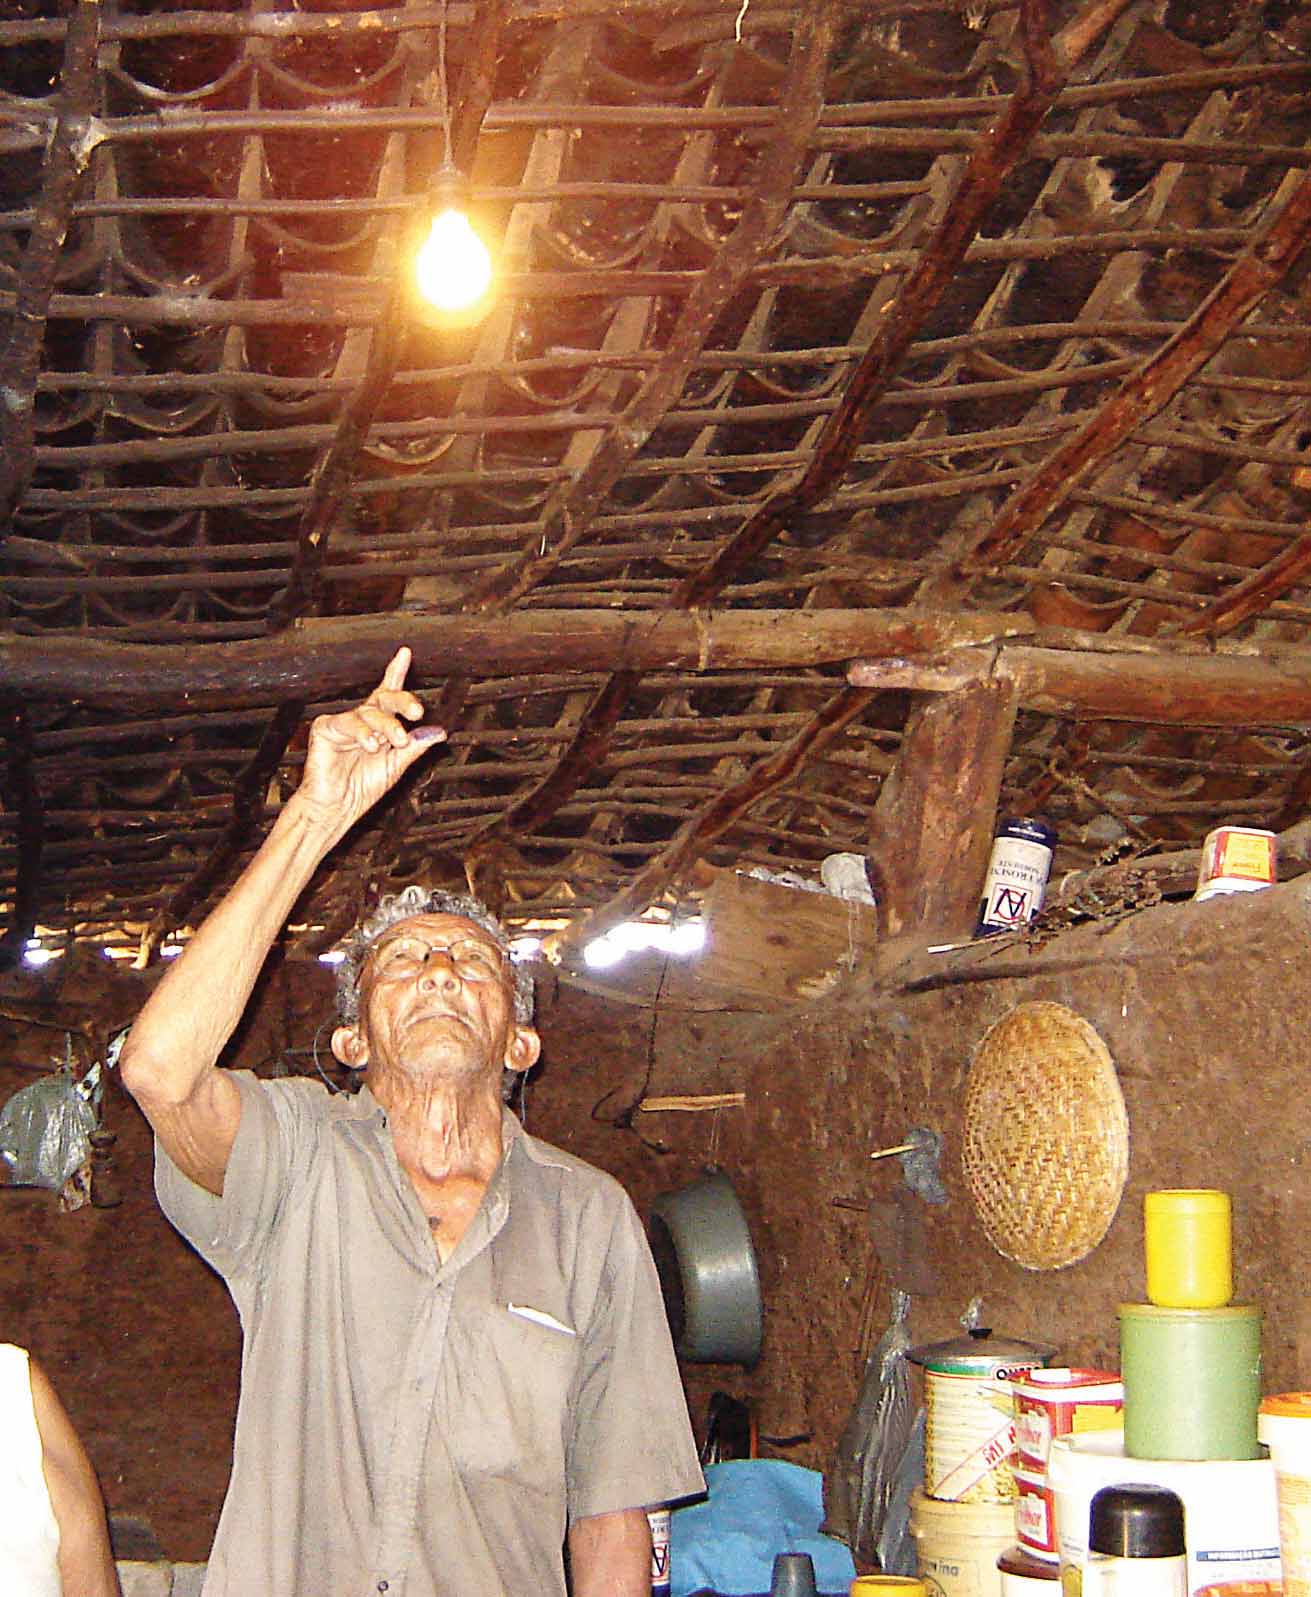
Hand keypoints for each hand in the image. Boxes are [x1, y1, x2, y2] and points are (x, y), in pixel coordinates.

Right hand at [298, 647, 445, 828]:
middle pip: (384, 698)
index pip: (390, 694)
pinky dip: (362, 733)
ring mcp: (344, 722)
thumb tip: (441, 732)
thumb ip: (416, 746)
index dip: (396, 672)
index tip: (405, 652)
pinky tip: (370, 745)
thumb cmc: (363, 786)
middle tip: (418, 712)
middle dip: (403, 701)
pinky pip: (347, 722)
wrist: (337, 806)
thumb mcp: (397, 765)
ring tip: (394, 743)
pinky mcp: (325, 728)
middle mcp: (363, 719)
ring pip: (371, 713)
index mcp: (380, 725)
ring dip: (386, 727)